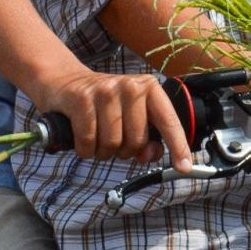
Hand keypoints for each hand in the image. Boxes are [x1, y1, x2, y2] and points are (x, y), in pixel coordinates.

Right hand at [36, 69, 194, 172]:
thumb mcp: (131, 117)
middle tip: (114, 141)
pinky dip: (85, 150)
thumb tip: (150, 155)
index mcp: (149, 88)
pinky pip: (89, 142)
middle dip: (124, 151)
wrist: (66, 82)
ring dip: (103, 152)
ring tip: (98, 138)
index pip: (168, 121)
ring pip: (112, 144)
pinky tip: (83, 140)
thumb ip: (147, 138)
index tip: (184, 167)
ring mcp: (106, 91)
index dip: (178, 146)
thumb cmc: (104, 106)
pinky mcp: (82, 99)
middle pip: (136, 141)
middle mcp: (131, 86)